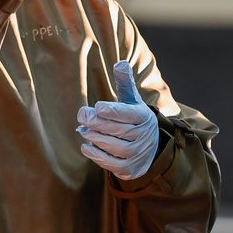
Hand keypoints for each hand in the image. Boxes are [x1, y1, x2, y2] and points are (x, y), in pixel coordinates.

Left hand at [77, 60, 159, 179]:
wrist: (149, 148)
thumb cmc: (134, 119)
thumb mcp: (132, 100)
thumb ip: (125, 83)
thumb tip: (120, 63)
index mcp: (144, 116)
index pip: (129, 114)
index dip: (113, 111)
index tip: (98, 107)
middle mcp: (144, 136)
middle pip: (120, 130)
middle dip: (98, 123)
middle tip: (82, 116)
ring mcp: (138, 153)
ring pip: (115, 147)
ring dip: (96, 138)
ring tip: (84, 130)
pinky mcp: (130, 168)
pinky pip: (112, 163)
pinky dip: (97, 155)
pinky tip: (86, 146)